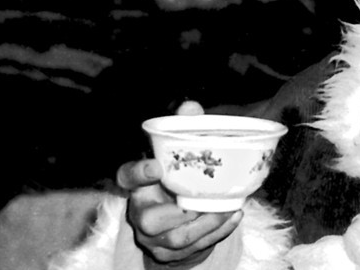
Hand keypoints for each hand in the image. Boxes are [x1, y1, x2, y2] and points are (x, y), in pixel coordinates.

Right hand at [117, 101, 242, 268]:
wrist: (179, 221)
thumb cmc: (179, 179)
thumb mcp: (179, 154)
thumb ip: (183, 129)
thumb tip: (190, 107)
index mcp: (139, 184)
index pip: (126, 177)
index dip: (138, 173)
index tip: (156, 166)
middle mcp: (140, 211)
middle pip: (147, 218)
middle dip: (180, 212)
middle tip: (205, 200)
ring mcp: (153, 237)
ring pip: (176, 237)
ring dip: (206, 224)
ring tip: (229, 209)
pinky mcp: (169, 253)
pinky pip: (193, 248)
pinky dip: (217, 232)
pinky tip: (233, 216)